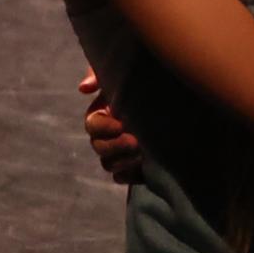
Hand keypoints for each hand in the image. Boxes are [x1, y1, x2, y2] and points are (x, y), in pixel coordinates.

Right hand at [79, 67, 140, 183]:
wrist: (169, 103)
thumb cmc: (140, 85)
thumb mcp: (121, 75)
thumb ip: (99, 76)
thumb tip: (84, 88)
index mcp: (101, 115)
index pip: (93, 125)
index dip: (104, 127)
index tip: (121, 124)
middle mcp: (106, 136)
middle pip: (99, 147)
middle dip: (115, 146)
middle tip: (135, 142)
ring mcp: (118, 153)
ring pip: (108, 164)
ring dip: (122, 161)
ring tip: (142, 154)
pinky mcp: (131, 166)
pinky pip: (121, 177)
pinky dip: (129, 175)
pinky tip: (143, 167)